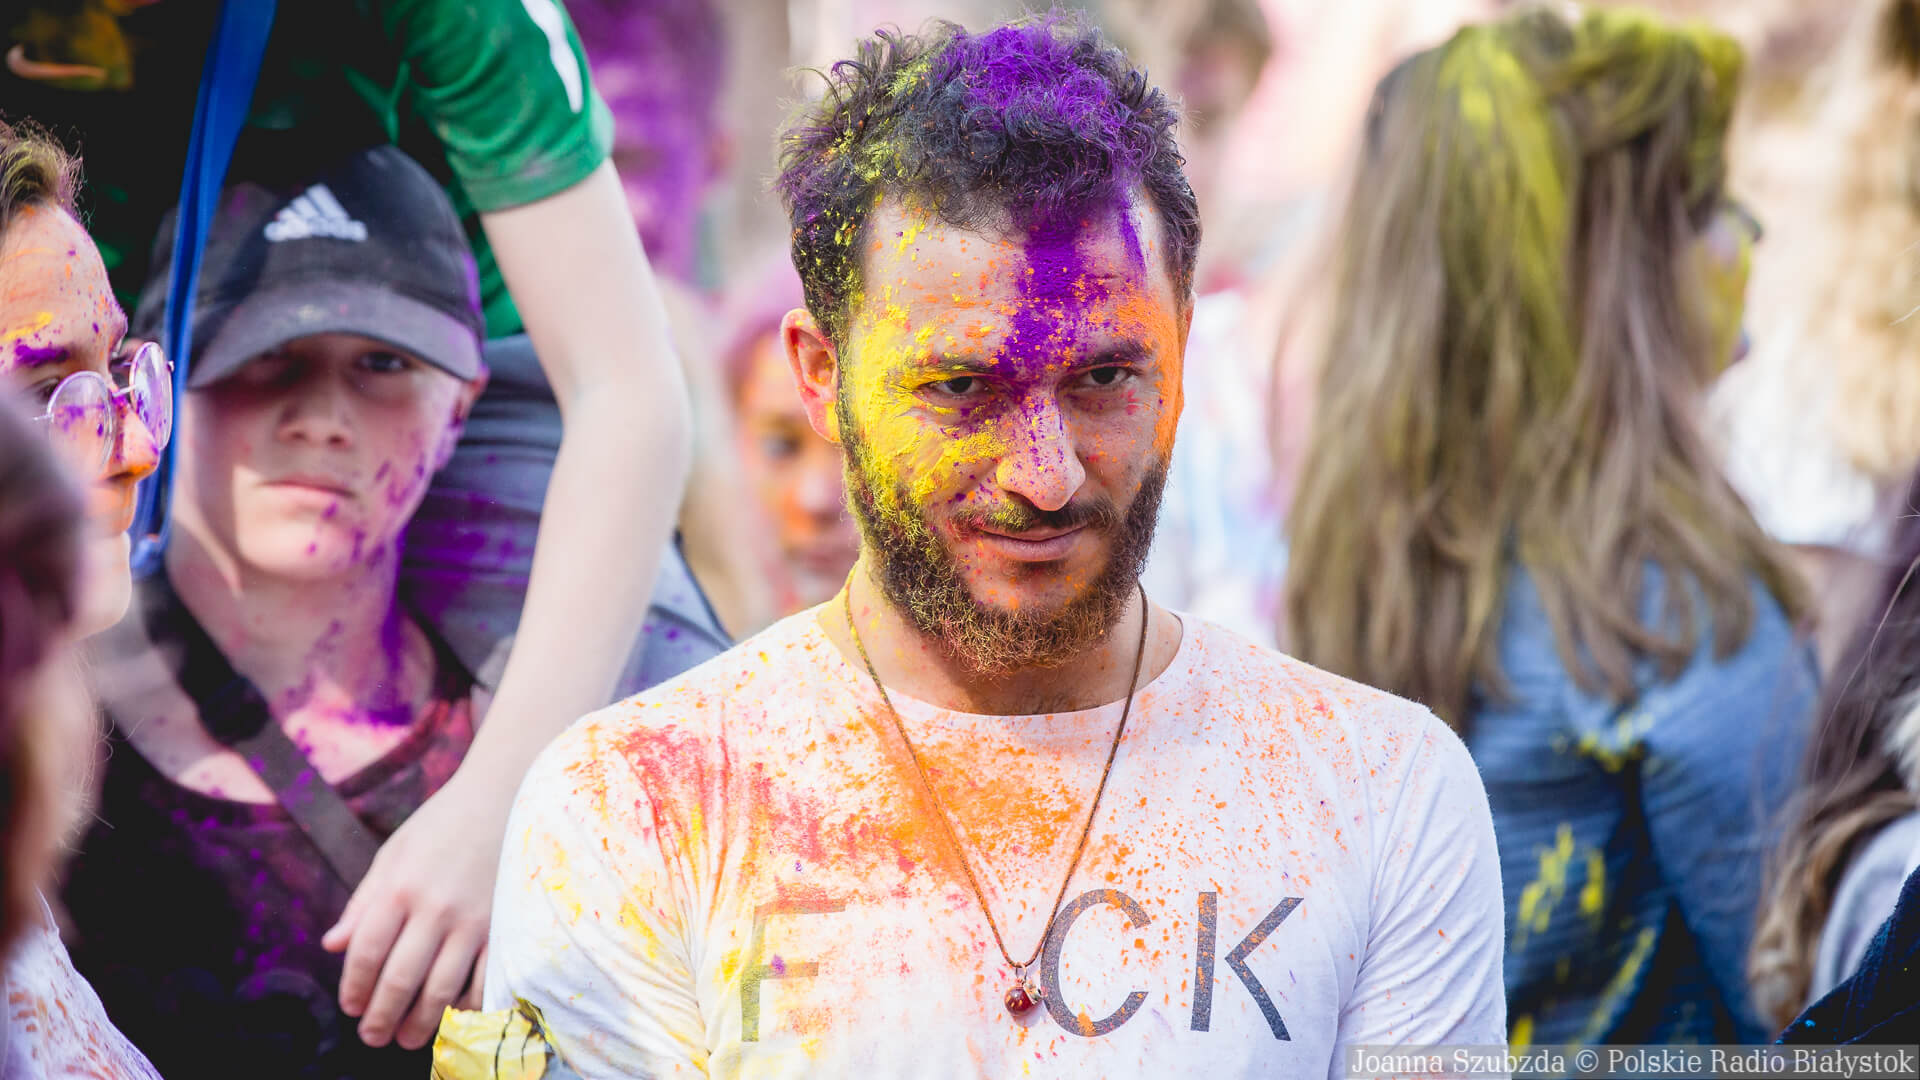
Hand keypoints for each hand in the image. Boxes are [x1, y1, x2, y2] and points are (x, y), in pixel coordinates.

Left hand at [322, 771, 508, 1049]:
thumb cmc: (442, 823)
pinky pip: (486, 978)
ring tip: (406, 1038)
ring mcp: (475, 919)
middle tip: (372, 1037)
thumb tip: (333, 945)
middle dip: (381, 1016)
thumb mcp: (394, 854)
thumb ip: (363, 902)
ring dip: (420, 1023)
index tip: (350, 1007)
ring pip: (442, 989)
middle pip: (400, 979)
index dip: (353, 988)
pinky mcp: (504, 925)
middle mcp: (435, 907)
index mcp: (400, 887)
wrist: (503, 795)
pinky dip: (469, 1005)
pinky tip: (454, 1014)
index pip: (366, 953)